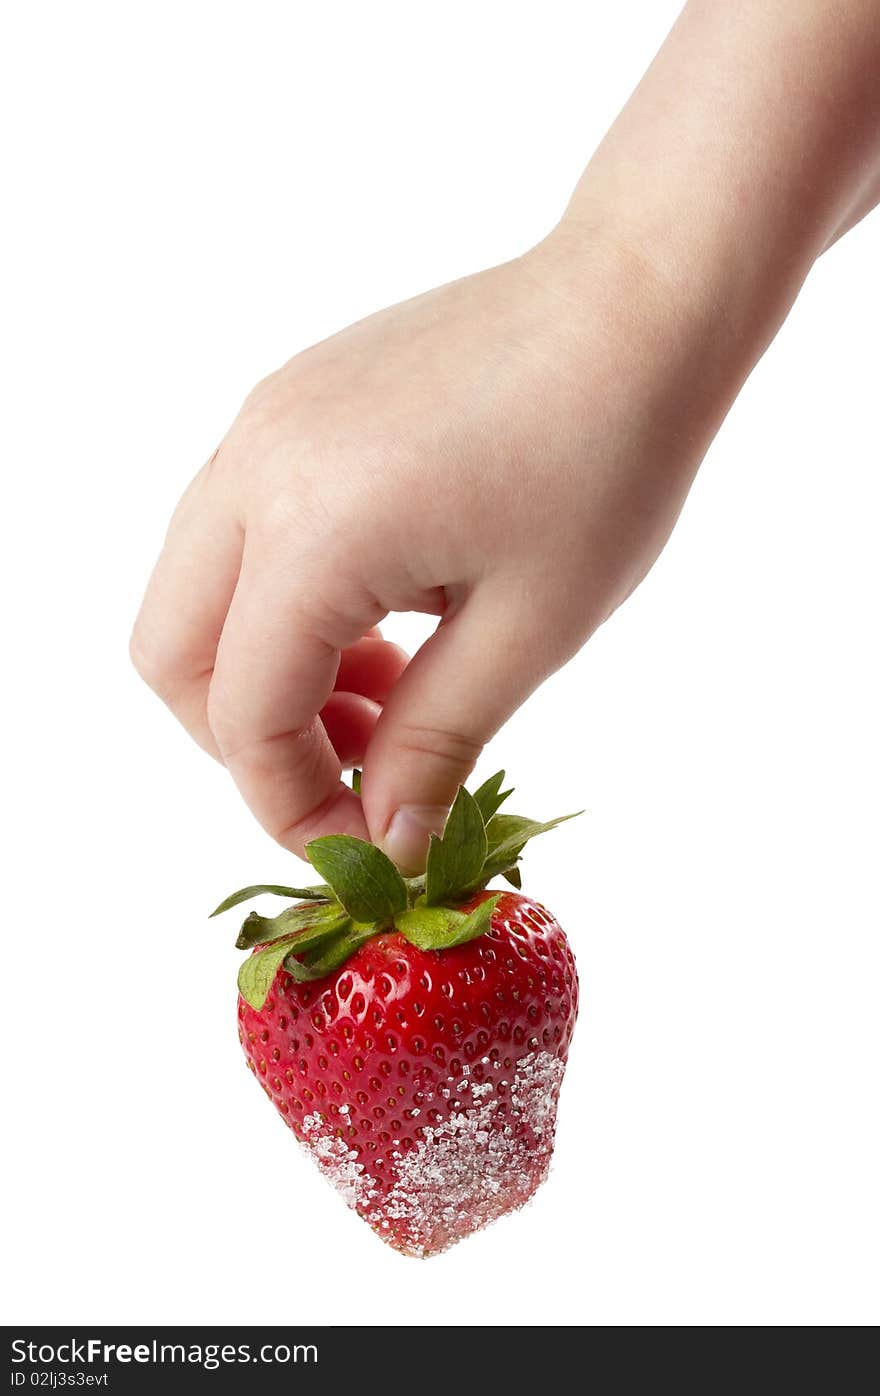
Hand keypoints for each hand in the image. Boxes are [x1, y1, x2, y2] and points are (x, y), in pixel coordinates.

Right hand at [130, 226, 731, 869]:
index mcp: (312, 527)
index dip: (290, 804)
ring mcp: (263, 422)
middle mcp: (255, 465)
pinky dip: (282, 602)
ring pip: (194, 592)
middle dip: (246, 741)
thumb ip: (437, 742)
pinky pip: (235, 531)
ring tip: (390, 692)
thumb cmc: (610, 455)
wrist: (638, 299)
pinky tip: (386, 614)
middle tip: (356, 770)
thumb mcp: (529, 627)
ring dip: (266, 671)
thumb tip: (386, 837)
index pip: (244, 712)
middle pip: (171, 652)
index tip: (363, 846)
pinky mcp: (289, 403)